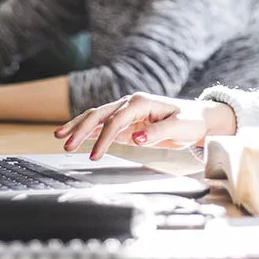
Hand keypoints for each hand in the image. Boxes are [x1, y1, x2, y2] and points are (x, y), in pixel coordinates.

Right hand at [54, 93, 237, 159]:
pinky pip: (103, 126)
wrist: (198, 119)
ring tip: (60, 137)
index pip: (116, 120)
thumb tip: (135, 137)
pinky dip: (88, 131)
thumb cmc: (190, 121)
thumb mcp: (179, 127)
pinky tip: (74, 136)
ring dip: (79, 127)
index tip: (94, 156)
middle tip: (65, 144)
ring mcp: (127, 113)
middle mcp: (130, 104)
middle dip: (81, 128)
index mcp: (141, 102)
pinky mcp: (126, 123)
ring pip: (97, 117)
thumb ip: (157, 133)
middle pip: (100, 114)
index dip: (104, 138)